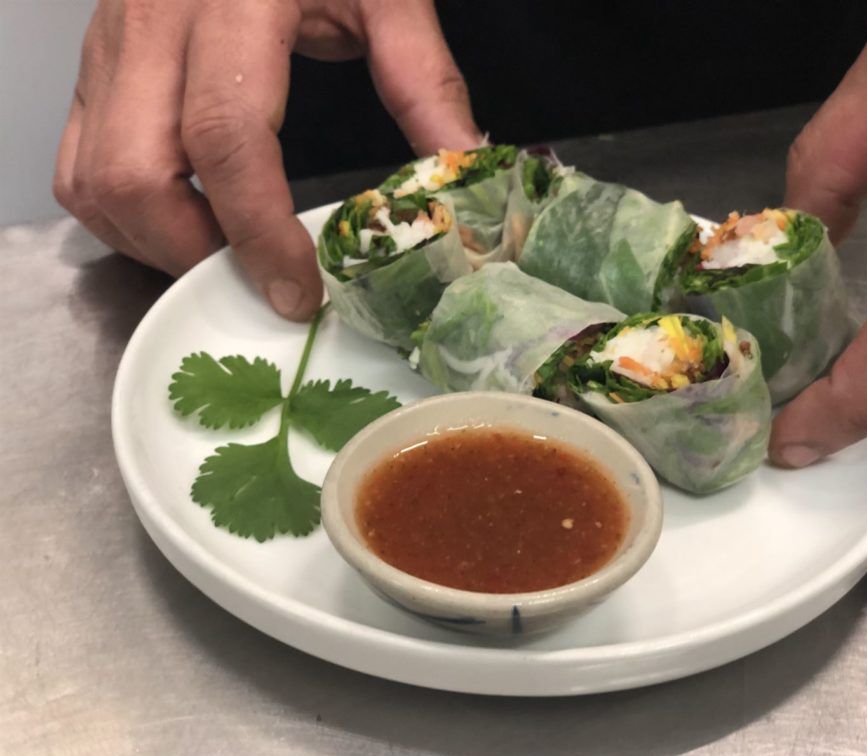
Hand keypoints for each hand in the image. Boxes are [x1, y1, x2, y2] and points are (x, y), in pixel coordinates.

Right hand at [53, 0, 479, 319]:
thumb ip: (422, 80)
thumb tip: (463, 167)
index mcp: (229, 3)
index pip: (228, 136)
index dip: (260, 230)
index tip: (299, 291)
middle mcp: (151, 25)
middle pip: (137, 173)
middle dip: (196, 251)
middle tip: (258, 279)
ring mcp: (109, 47)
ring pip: (94, 180)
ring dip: (154, 242)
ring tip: (225, 255)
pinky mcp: (93, 66)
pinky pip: (78, 165)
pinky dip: (122, 218)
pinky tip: (181, 223)